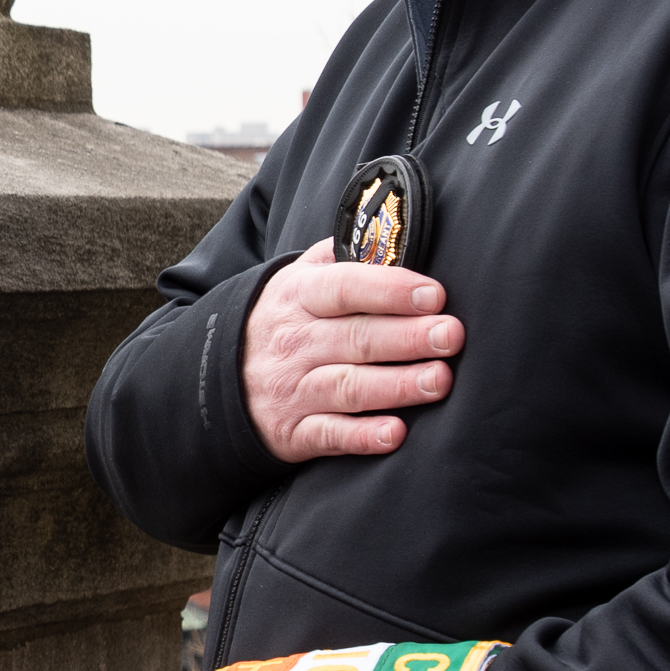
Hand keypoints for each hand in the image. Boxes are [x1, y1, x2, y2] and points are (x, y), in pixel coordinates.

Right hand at [242, 240, 463, 461]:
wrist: (217, 378)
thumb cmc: (282, 321)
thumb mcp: (297, 279)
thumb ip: (340, 257)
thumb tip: (389, 232)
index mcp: (299, 297)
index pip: (345, 288)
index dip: (390, 291)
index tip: (434, 295)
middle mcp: (295, 343)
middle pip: (357, 338)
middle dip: (408, 337)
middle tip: (452, 335)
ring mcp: (293, 389)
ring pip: (349, 387)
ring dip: (396, 386)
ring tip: (440, 380)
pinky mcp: (293, 431)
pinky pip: (329, 435)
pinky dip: (361, 438)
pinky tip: (395, 434)